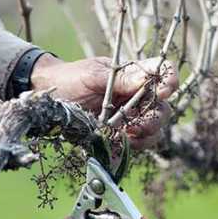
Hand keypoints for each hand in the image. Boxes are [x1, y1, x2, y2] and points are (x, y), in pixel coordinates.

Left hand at [31, 55, 178, 148]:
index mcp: (133, 75)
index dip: (170, 80)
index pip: (162, 72)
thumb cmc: (70, 80)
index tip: (164, 90)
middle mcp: (137, 96)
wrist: (48, 101)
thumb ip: (120, 79)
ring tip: (126, 134)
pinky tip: (119, 143)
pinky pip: (138, 144)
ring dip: (146, 134)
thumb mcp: (92, 75)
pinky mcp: (121, 135)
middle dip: (156, 117)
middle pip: (163, 107)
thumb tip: (147, 79)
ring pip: (155, 129)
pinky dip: (133, 146)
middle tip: (138, 124)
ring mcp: (131, 117)